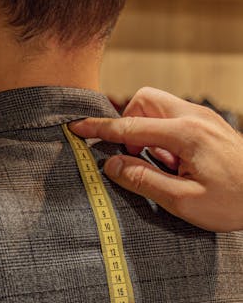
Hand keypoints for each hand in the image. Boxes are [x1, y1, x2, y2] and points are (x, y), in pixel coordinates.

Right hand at [70, 87, 242, 231]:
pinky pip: (175, 119)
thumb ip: (143, 180)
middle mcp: (195, 117)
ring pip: (160, 107)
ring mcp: (205, 118)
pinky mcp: (211, 125)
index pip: (130, 126)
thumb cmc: (235, 202)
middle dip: (129, 123)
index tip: (76, 128)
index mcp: (186, 134)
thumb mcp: (184, 201)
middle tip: (133, 156)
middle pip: (145, 100)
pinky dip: (164, 136)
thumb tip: (111, 165)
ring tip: (160, 165)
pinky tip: (176, 164)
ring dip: (148, 130)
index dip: (99, 129)